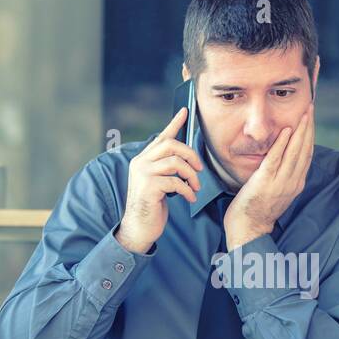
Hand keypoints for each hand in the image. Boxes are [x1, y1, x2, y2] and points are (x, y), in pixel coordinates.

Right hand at [114, 108, 203, 253]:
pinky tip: (190, 198)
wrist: (139, 228)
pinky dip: (187, 190)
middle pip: (171, 145)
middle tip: (199, 169)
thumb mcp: (159, 183)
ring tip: (195, 188)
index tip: (186, 111)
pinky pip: (176, 181)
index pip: (161, 136)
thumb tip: (186, 158)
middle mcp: (140, 163)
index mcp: (143, 159)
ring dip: (191, 176)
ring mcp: (143, 174)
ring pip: (176, 162)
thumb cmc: (152, 206)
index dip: (175, 123)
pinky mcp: (148, 187)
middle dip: (191, 155)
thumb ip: (167, 169)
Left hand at [223, 106, 313, 248]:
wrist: (249, 228)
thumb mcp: (278, 190)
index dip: (310, 134)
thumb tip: (286, 157)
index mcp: (297, 183)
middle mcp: (293, 182)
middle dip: (309, 127)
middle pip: (305, 149)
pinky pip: (276, 159)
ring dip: (300, 131)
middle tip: (311, 108)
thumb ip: (284, 174)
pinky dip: (283, 144)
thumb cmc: (259, 209)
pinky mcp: (266, 182)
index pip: (307, 154)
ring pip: (295, 152)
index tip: (311, 118)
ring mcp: (281, 183)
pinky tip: (286, 130)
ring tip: (304, 114)